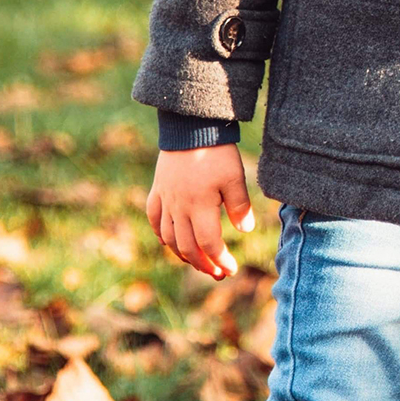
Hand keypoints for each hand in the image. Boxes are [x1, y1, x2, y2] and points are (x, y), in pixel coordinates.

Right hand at [147, 145, 254, 280]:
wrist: (190, 126)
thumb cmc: (217, 152)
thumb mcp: (235, 177)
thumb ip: (239, 205)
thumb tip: (245, 230)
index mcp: (200, 205)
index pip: (209, 244)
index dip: (220, 260)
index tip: (231, 269)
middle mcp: (179, 207)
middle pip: (187, 247)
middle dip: (203, 264)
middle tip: (218, 273)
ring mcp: (166, 199)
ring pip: (169, 237)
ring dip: (183, 255)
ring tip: (198, 262)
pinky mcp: (158, 189)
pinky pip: (154, 218)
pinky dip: (160, 233)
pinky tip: (168, 242)